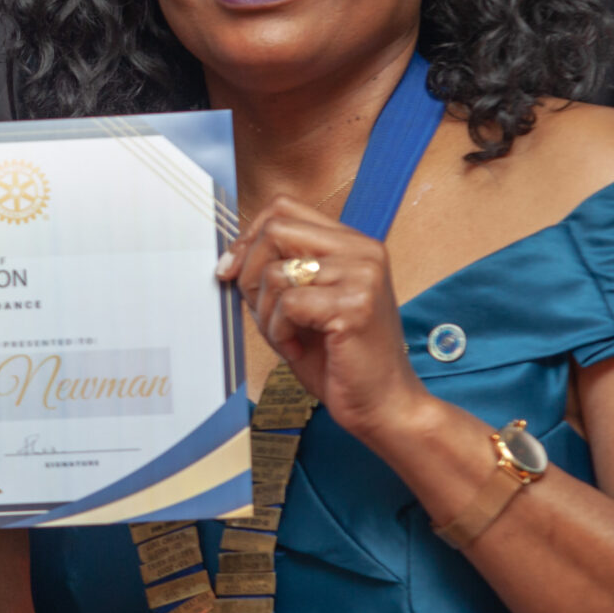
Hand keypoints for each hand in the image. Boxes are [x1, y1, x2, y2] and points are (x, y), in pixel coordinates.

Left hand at [219, 194, 436, 441]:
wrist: (383, 404)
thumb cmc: (339, 359)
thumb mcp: (303, 305)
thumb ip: (277, 274)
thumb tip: (230, 260)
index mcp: (352, 244)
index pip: (284, 208)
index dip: (248, 236)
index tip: (231, 270)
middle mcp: (363, 251)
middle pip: (276, 229)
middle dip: (250, 273)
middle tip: (261, 312)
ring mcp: (363, 275)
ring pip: (277, 271)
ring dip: (265, 313)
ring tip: (285, 337)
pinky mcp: (355, 304)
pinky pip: (288, 304)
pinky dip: (279, 332)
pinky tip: (296, 349)